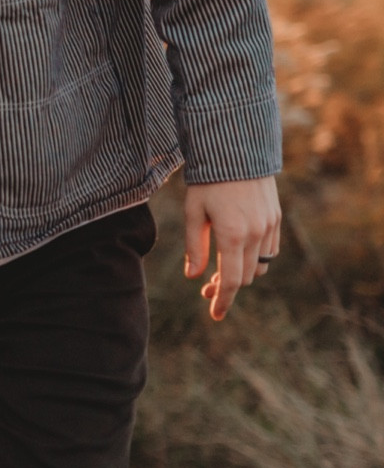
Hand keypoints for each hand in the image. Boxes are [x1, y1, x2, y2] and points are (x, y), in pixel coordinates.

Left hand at [182, 176, 280, 321]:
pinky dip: (255, 260)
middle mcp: (256, 234)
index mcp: (233, 235)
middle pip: (245, 277)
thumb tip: (194, 276)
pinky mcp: (275, 219)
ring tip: (219, 274)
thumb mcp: (193, 213)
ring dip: (242, 275)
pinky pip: (269, 251)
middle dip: (226, 289)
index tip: (215, 315)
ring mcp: (269, 226)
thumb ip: (195, 247)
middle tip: (205, 290)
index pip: (231, 280)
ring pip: (260, 266)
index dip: (222, 300)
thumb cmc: (207, 182)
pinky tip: (238, 256)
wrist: (237, 152)